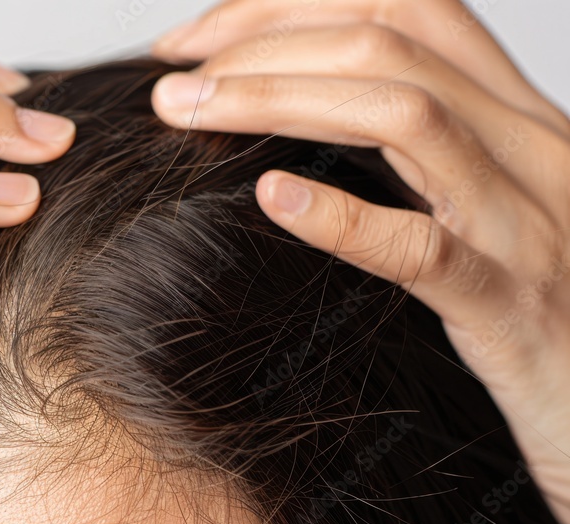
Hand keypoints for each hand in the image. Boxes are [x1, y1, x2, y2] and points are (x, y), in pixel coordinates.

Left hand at [151, 0, 569, 523]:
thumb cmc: (540, 311)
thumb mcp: (486, 208)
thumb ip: (416, 159)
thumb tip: (292, 129)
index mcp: (517, 118)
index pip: (404, 8)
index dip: (287, 5)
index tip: (196, 41)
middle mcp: (531, 147)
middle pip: (388, 44)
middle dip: (262, 44)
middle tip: (172, 83)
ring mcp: (527, 224)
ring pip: (405, 116)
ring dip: (276, 98)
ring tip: (188, 114)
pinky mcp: (513, 306)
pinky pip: (423, 248)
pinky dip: (341, 215)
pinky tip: (270, 197)